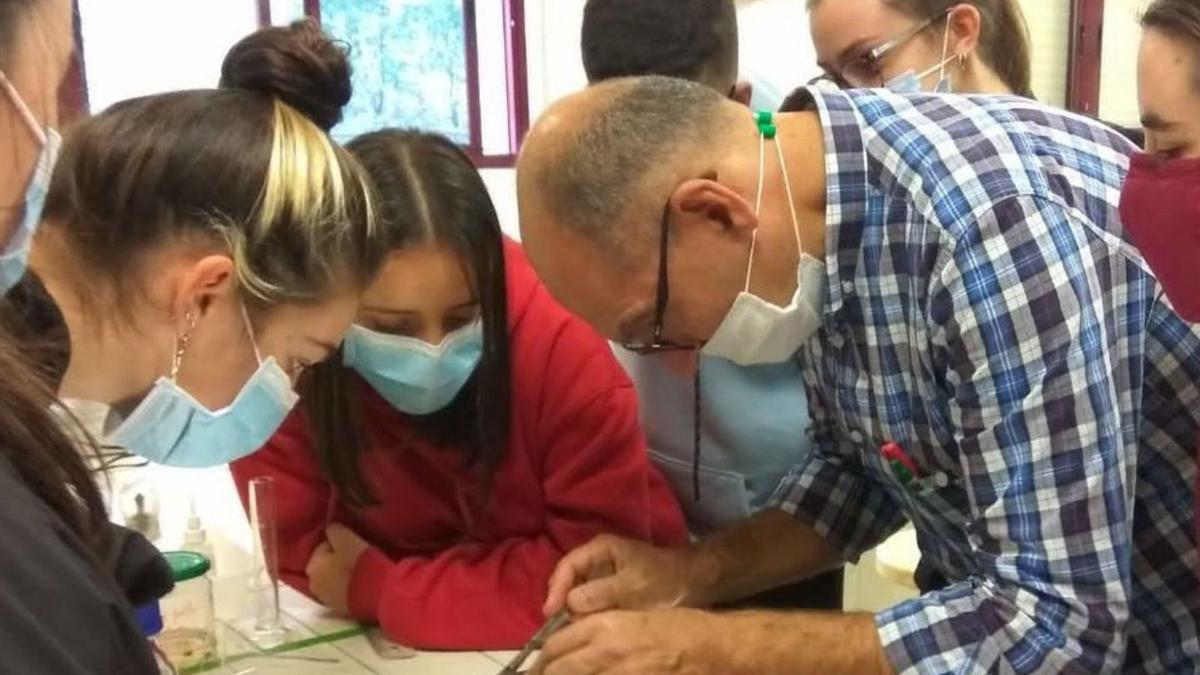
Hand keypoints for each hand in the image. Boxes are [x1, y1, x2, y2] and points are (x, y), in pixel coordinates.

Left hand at [305, 524, 370, 613]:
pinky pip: (341, 590)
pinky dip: (348, 585)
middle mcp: (313, 584)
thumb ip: (334, 529)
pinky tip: (361, 581)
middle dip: (337, 559)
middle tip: (356, 555)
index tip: (353, 543)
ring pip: (332, 578)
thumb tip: (330, 528)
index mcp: (311, 566)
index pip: (323, 546)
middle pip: (326, 564)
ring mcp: (326, 599)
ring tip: (360, 568)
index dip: (339, 542)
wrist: (376, 594)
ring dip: (342, 573)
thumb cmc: (358, 563)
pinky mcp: (339, 608)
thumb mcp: (346, 538)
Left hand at [531, 608, 733, 674]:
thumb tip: (574, 647)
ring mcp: (617, 673)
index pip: (554, 646)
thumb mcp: (631, 618)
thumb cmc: (675, 627)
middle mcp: (604, 650)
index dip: (542, 660)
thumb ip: (600, 631)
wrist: (709, 646)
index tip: (540, 667)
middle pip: (556, 670)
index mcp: (603, 626)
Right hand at [543, 535, 709, 616]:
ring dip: (572, 609)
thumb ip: (602, 593)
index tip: (551, 612)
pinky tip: (586, 627)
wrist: (691, 582)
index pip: (567, 565)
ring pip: (576, 591)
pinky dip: (584, 613)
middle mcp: (596, 558)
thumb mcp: (633, 587)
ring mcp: (601, 573)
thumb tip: (571, 603)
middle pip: (567, 579)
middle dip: (562, 601)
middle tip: (560, 625)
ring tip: (572, 628)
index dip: (556, 588)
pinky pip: (588, 600)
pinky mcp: (608, 589)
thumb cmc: (662, 580)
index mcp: (600, 548)